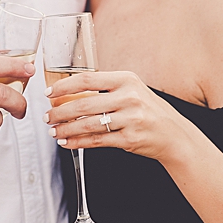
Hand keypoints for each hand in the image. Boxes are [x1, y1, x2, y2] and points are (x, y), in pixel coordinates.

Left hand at [45, 70, 195, 163]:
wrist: (175, 135)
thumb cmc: (149, 110)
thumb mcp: (132, 90)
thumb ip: (106, 88)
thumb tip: (69, 92)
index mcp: (126, 80)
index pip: (86, 79)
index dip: (63, 86)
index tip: (49, 93)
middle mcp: (129, 98)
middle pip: (83, 104)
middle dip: (59, 112)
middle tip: (47, 116)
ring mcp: (130, 119)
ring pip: (87, 124)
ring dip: (65, 129)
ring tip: (54, 131)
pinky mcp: (129, 139)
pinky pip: (96, 141)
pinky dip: (78, 142)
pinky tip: (67, 142)